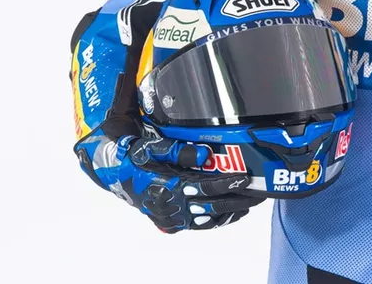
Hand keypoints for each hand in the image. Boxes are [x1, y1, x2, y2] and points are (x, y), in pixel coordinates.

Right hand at [75, 126, 262, 232]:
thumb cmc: (136, 155)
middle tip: (256, 193)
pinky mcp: (169, 222)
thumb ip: (180, 150)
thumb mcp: (154, 146)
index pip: (204, 188)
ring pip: (205, 219)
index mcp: (167, 185)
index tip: (244, 178)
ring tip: (249, 204)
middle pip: (210, 206)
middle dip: (236, 200)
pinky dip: (215, 221)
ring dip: (229, 212)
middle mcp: (169, 205)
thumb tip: (206, 155)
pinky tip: (229, 214)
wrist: (115, 172)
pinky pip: (196, 225)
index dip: (226, 184)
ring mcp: (169, 216)